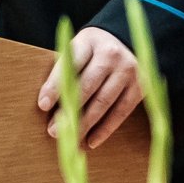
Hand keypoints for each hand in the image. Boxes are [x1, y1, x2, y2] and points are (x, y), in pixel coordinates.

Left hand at [37, 27, 142, 150]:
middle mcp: (111, 55)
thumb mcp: (78, 49)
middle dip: (69, 110)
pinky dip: (105, 129)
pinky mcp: (140, 86)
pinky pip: (121, 112)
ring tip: (70, 139)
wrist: (127, 41)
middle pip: (88, 86)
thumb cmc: (93, 50)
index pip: (70, 65)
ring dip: (85, 124)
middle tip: (53, 130)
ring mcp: (128, 70)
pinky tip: (91, 141)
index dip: (56, 85)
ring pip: (104, 102)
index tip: (43, 105)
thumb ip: (66, 70)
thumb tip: (48, 104)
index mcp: (89, 42)